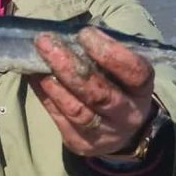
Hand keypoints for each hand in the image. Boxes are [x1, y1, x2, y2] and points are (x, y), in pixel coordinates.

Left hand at [29, 27, 154, 156]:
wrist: (118, 129)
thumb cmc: (116, 84)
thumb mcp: (120, 68)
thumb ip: (101, 51)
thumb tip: (68, 35)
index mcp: (141, 90)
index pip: (134, 72)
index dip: (110, 52)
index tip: (84, 33)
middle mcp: (127, 115)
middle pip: (99, 94)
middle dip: (69, 66)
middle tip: (46, 41)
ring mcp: (104, 133)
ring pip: (77, 110)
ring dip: (53, 83)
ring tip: (37, 59)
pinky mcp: (80, 142)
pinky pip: (59, 117)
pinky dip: (44, 94)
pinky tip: (33, 75)